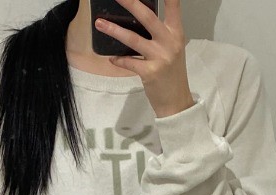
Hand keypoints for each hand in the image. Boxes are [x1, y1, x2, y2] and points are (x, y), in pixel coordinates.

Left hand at [94, 0, 195, 117]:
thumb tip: (138, 18)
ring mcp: (160, 57)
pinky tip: (111, 58)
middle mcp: (169, 42)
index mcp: (176, 32)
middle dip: (130, 2)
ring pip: (133, 39)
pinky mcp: (150, 72)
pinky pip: (129, 62)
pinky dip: (119, 60)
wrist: (176, 102)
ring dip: (114, 30)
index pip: (173, 6)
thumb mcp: (171, 49)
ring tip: (99, 23)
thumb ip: (159, 33)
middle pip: (147, 16)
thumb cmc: (171, 74)